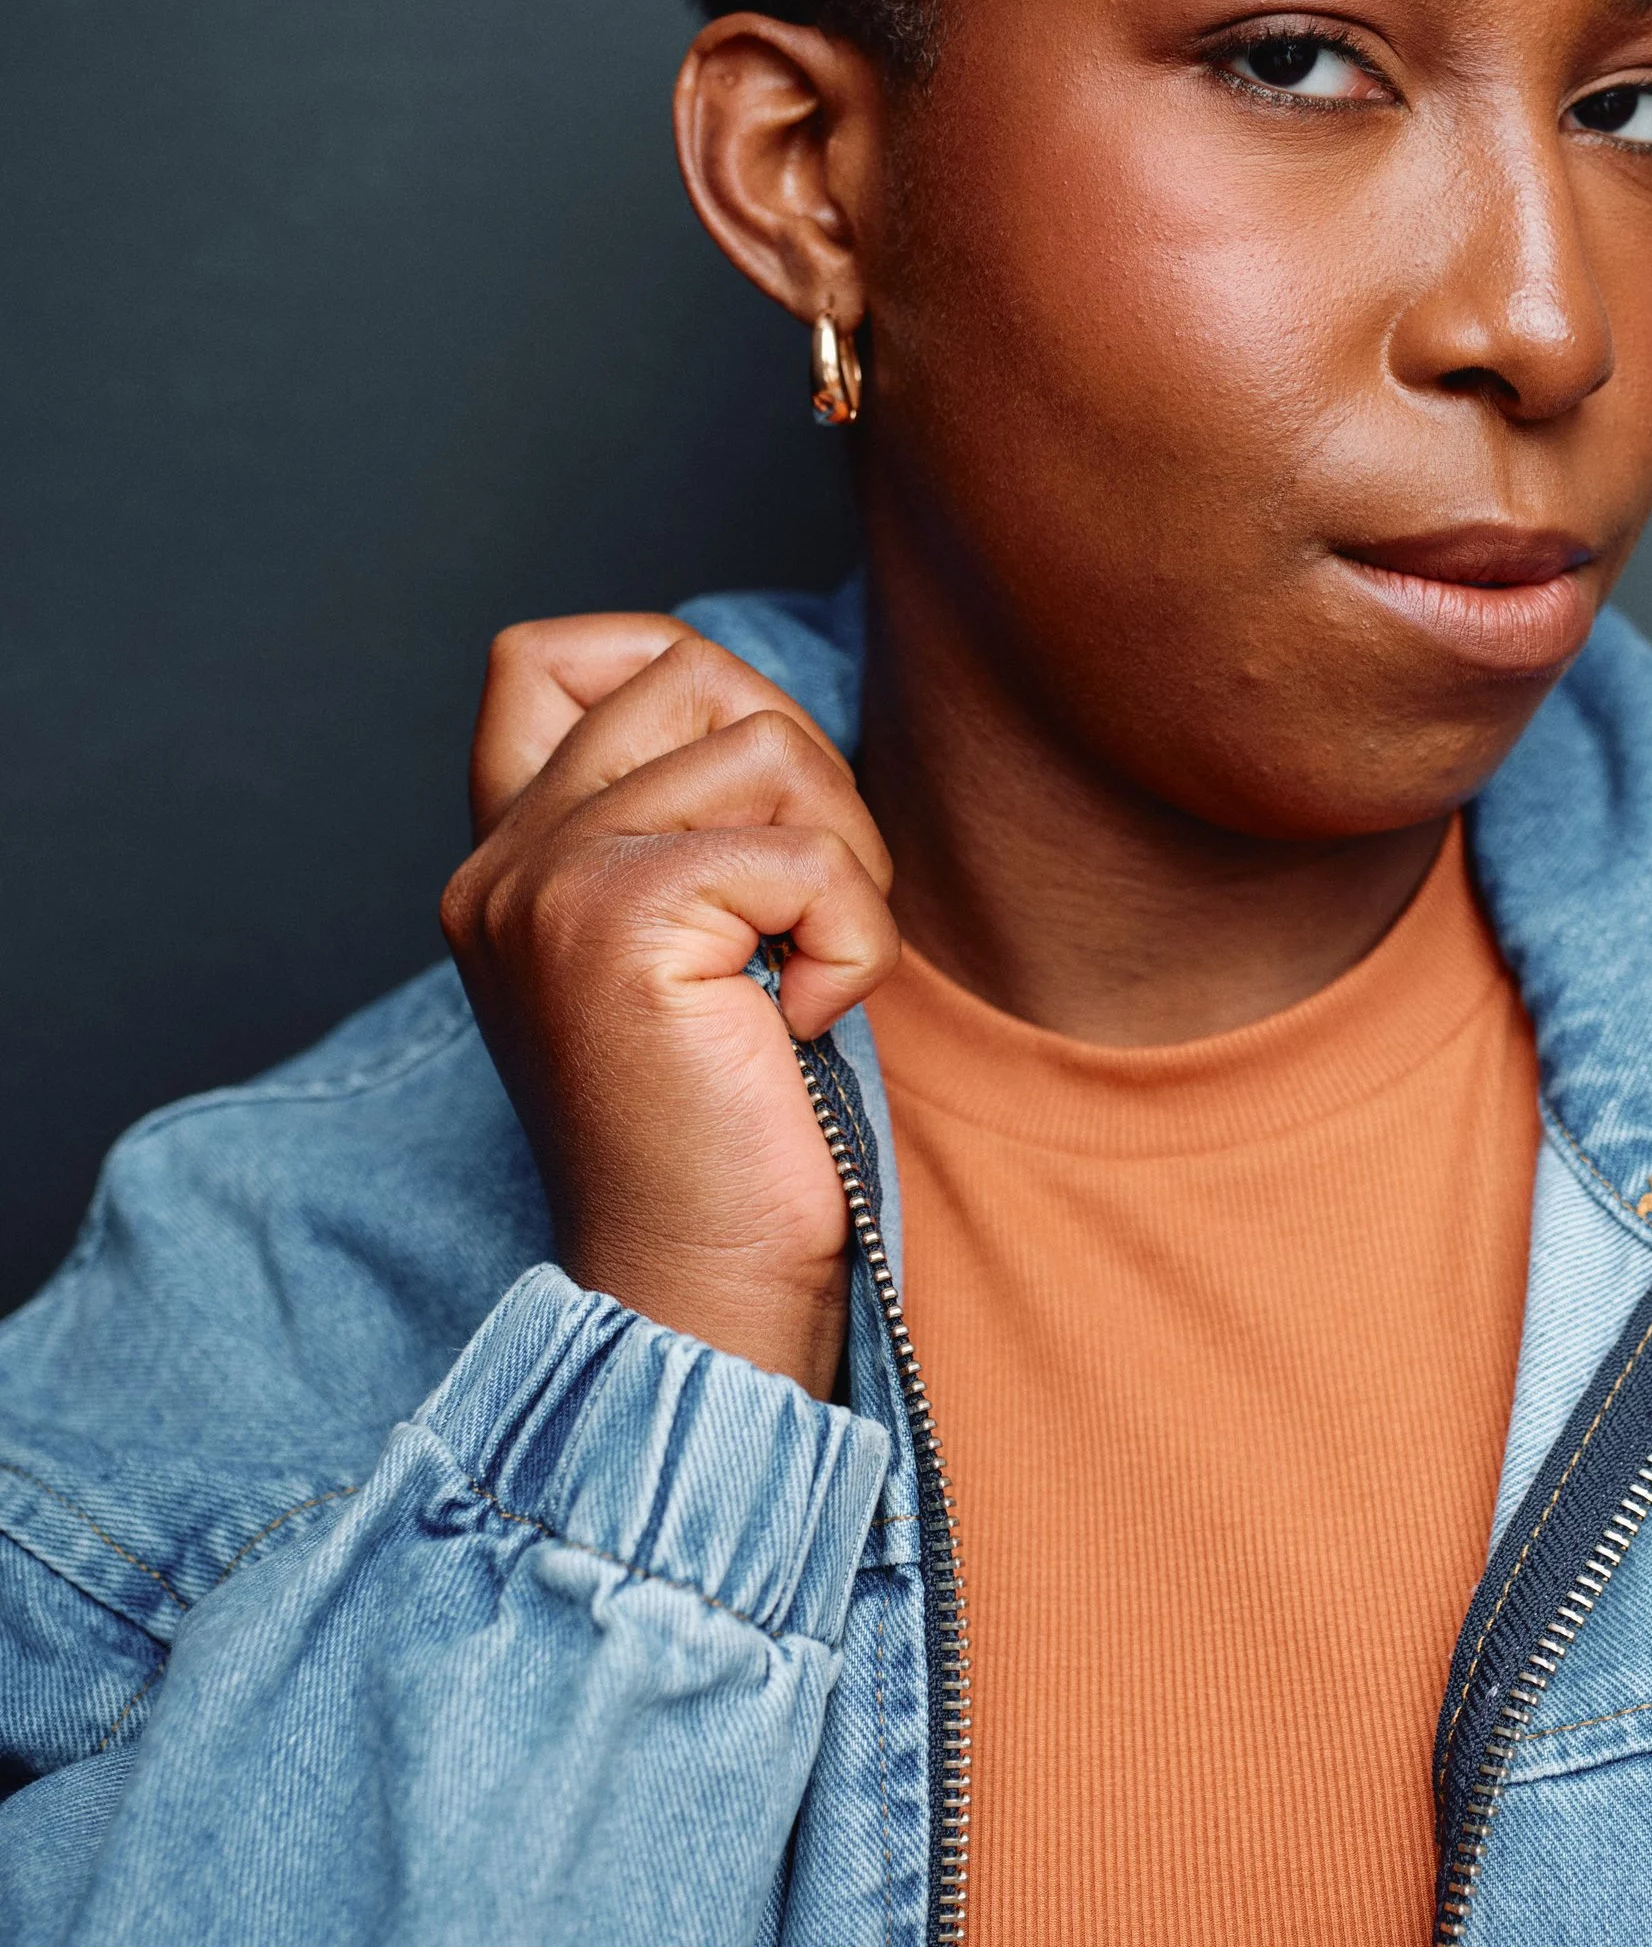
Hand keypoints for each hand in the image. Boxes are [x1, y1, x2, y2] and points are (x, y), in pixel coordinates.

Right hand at [440, 615, 896, 1395]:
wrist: (698, 1293)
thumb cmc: (726, 1137)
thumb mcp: (688, 954)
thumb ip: (679, 827)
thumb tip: (763, 710)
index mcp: (503, 860)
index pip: (549, 654)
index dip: (680, 680)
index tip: (746, 814)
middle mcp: (502, 860)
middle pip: (696, 677)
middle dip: (805, 782)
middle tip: (805, 920)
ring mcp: (548, 883)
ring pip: (764, 742)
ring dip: (840, 859)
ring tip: (805, 971)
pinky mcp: (619, 920)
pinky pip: (808, 853)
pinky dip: (854, 941)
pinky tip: (805, 1023)